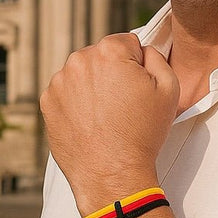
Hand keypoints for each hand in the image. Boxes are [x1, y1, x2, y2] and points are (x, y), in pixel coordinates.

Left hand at [40, 33, 178, 214]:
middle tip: (123, 105)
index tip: (137, 87)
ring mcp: (59, 81)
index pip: (127, 42)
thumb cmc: (142, 134)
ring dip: (93, 86)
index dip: (137, 65)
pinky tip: (90, 122)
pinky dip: (77, 102)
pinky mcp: (48, 102)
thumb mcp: (169, 89)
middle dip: (112, 73)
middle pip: (102, 56)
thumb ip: (156, 56)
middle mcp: (79, 60)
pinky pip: (66, 92)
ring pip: (82, 73)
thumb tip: (142, 50)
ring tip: (106, 116)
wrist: (112, 174)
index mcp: (109, 51)